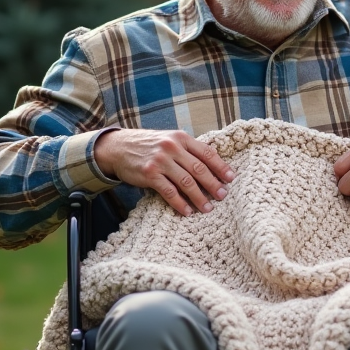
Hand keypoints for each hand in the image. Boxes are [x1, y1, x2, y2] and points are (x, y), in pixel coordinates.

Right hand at [95, 128, 235, 216]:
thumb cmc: (148, 145)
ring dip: (199, 197)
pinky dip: (180, 203)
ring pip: (186, 182)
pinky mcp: (150, 174)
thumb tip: (210, 165)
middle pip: (199, 169)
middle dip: (213, 184)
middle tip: (223, 196)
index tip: (231, 178)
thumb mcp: (169, 139)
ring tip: (208, 208)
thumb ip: (187, 149)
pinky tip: (187, 211)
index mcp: (181, 138)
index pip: (207, 152)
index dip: (221, 166)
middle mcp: (172, 147)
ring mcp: (161, 161)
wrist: (118, 147)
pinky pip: (169, 192)